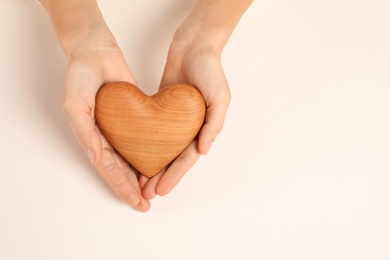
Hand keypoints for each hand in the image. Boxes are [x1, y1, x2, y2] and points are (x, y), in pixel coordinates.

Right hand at [62, 37, 149, 211]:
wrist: (97, 51)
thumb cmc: (80, 75)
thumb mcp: (75, 103)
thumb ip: (84, 131)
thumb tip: (95, 158)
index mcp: (91, 136)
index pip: (108, 168)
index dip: (120, 186)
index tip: (135, 201)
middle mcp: (107, 135)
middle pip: (121, 168)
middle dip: (133, 187)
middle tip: (147, 204)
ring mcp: (121, 126)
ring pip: (132, 157)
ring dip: (142, 175)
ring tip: (155, 190)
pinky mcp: (134, 115)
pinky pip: (142, 138)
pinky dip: (149, 152)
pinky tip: (160, 162)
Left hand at [140, 41, 230, 198]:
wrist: (194, 46)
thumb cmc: (210, 70)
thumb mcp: (220, 97)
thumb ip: (214, 123)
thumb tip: (204, 149)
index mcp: (204, 128)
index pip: (188, 158)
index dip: (175, 175)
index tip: (161, 190)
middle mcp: (189, 127)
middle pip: (173, 158)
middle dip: (161, 177)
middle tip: (146, 193)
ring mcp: (174, 120)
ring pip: (162, 149)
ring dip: (152, 165)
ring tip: (139, 181)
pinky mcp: (161, 109)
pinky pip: (152, 130)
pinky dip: (145, 144)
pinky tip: (134, 154)